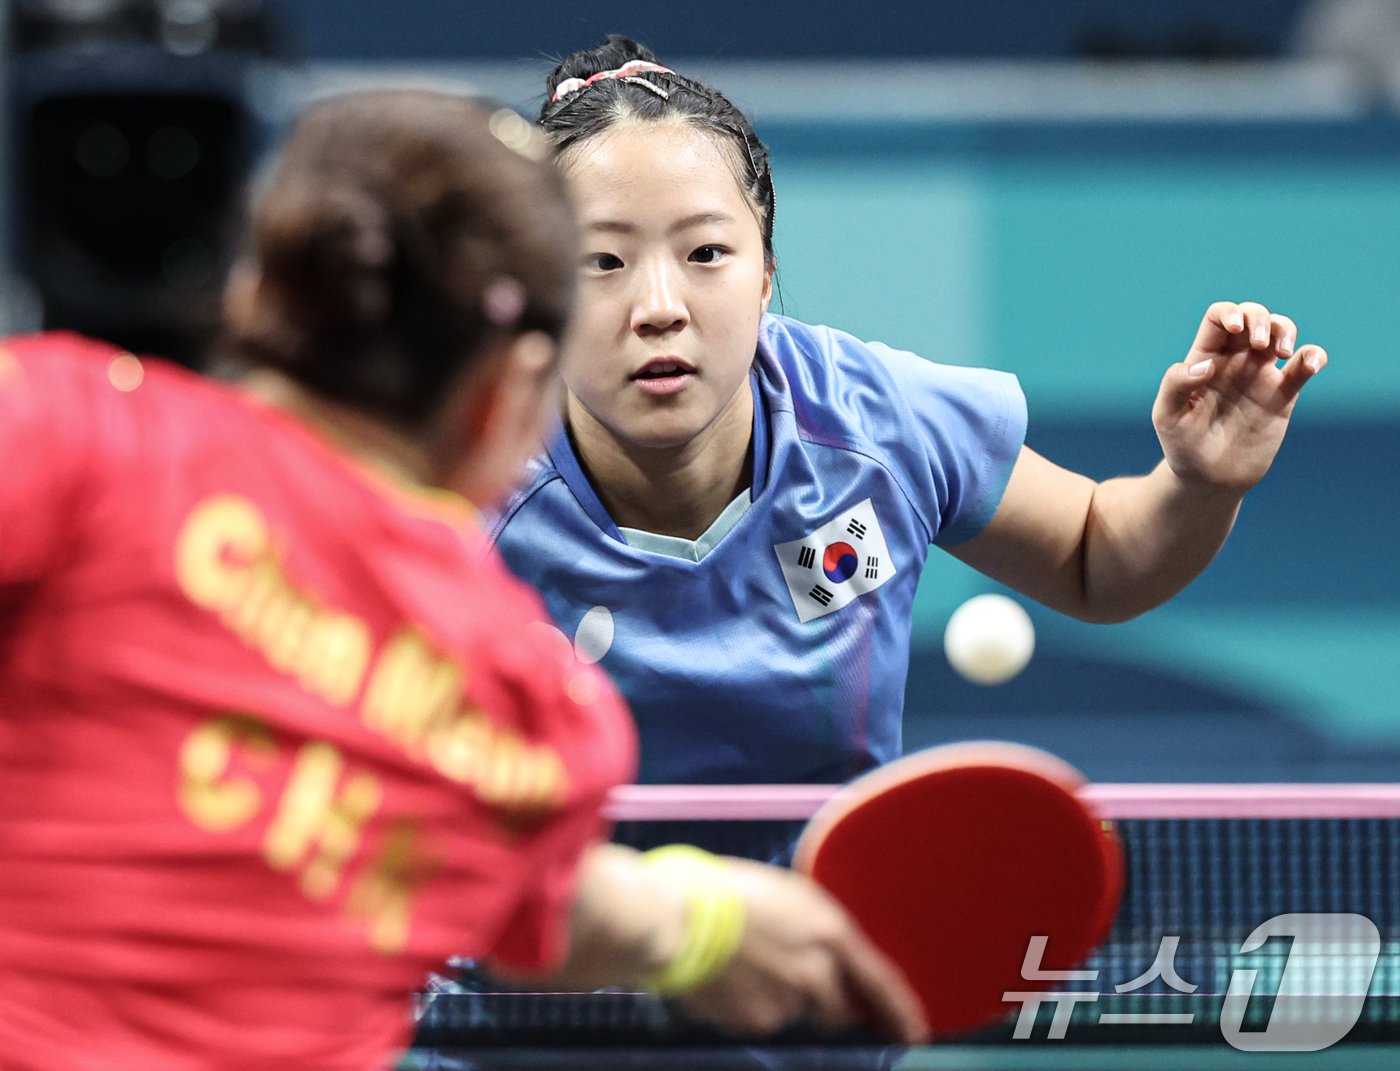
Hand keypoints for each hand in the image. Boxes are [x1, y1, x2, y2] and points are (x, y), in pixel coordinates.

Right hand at [679, 857, 928, 1043]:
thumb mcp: (786, 896)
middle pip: (840, 1008)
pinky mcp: (758, 1022)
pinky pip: (763, 1019)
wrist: (676, 919)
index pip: (881, 982)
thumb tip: (824, 953)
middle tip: (796, 980)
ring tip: (745, 963)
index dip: (900, 1012)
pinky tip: (728, 978)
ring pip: (796, 1011)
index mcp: (830, 932)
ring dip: (782, 997)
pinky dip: (751, 1005)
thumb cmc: (725, 890)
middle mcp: (818, 972)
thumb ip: (814, 929)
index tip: (914, 1033)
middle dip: (828, 1003)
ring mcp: (788, 1002)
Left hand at [1153, 301, 1326, 492]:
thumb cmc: (1182, 446)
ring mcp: (1260, 376)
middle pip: (1253, 316)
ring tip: (1283, 353)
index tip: (1236, 330)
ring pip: (1281, 332)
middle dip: (1261, 318)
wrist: (1210, 479)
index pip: (1218, 318)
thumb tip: (1208, 365)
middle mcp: (1233, 361)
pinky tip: (1311, 365)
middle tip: (1260, 346)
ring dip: (1286, 330)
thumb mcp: (1167, 416)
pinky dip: (1314, 356)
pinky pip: (1304, 366)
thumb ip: (1177, 385)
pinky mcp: (1283, 395)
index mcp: (1204, 358)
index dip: (1230, 313)